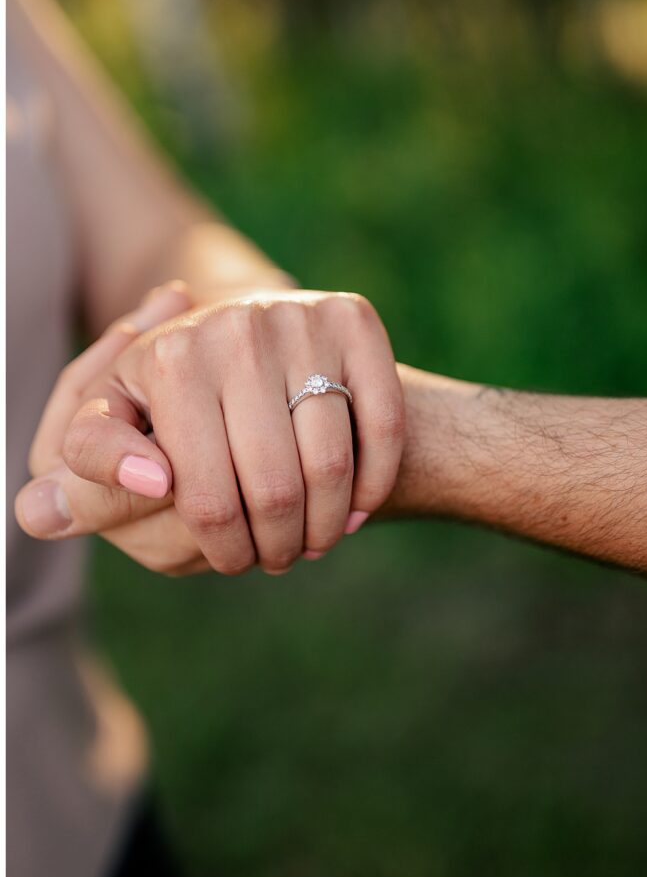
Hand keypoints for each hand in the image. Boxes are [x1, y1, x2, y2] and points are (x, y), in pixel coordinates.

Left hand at [17, 290, 403, 576]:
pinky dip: (373, 483)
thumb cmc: (175, 399)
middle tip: (272, 558)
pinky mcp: (353, 319)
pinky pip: (380, 427)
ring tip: (309, 539)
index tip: (226, 556)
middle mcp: (232, 327)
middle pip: (271, 488)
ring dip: (325, 525)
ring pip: (329, 465)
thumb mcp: (120, 430)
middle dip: (274, 545)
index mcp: (165, 359)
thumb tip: (36, 513)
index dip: (217, 543)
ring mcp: (298, 318)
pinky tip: (353, 506)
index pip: (198, 497)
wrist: (247, 335)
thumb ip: (87, 479)